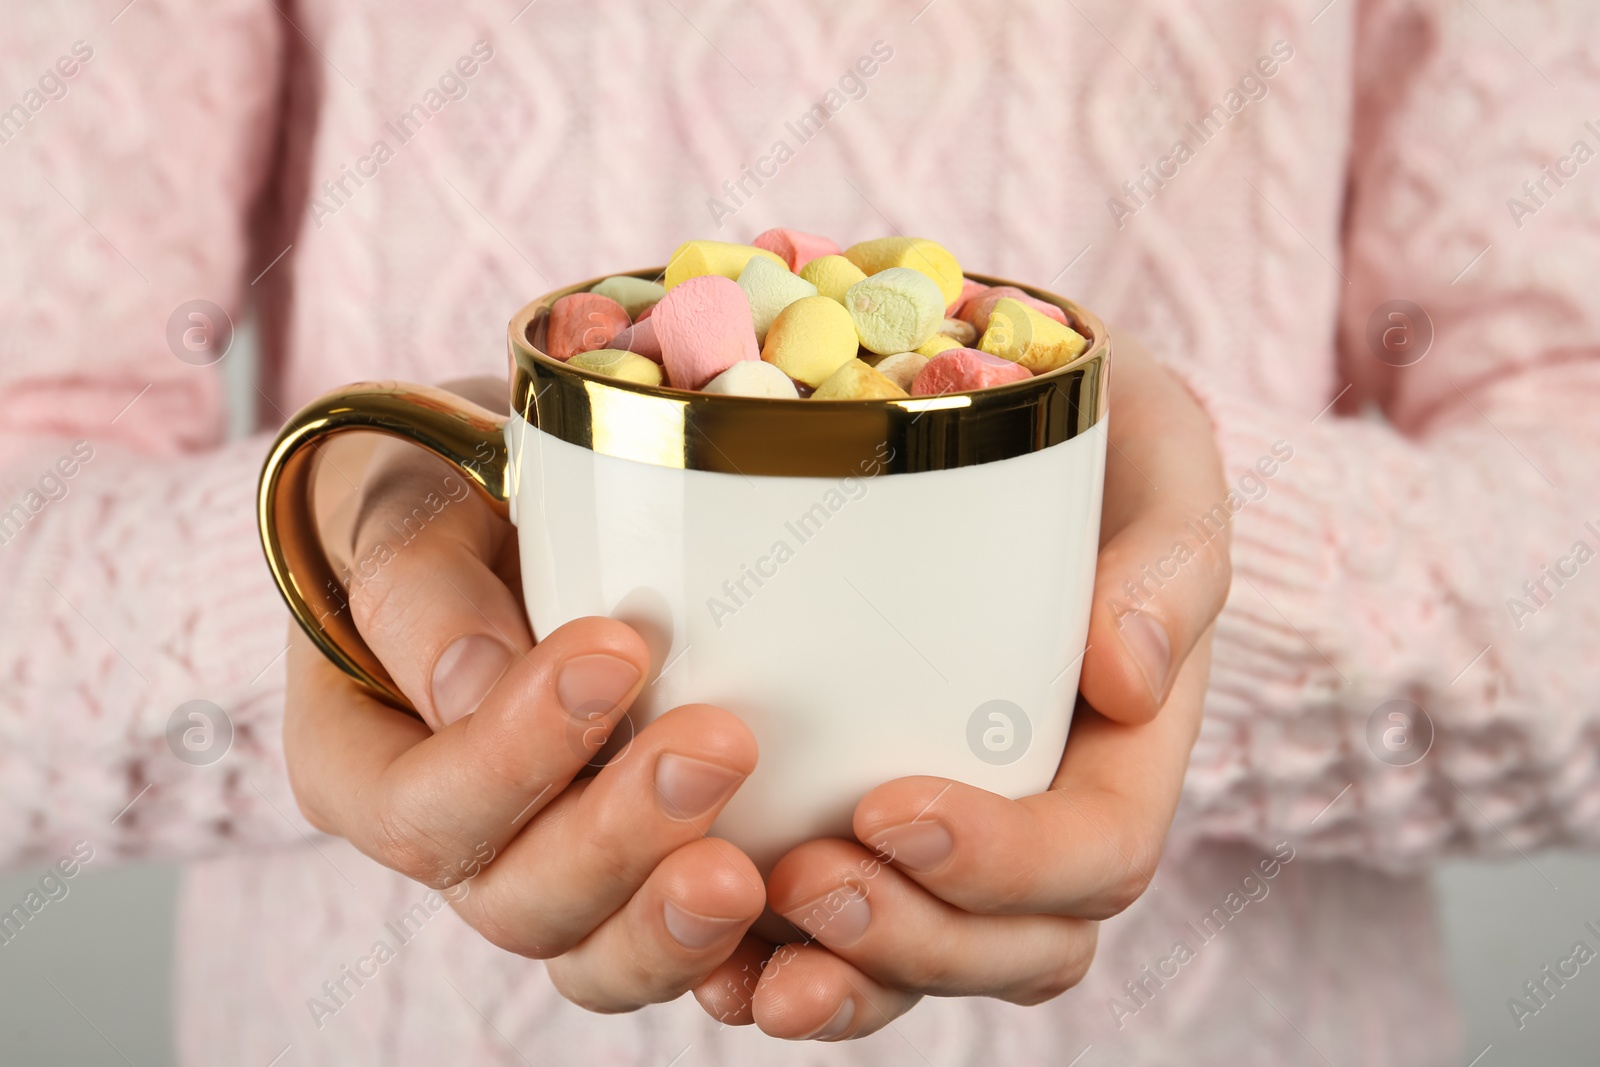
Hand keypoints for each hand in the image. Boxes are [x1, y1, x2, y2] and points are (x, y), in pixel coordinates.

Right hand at [282, 378, 764, 1011]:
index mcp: (362, 764)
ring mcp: (547, 870)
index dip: (512, 755)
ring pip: (594, 952)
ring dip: (673, 922)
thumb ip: (418, 581)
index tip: (616, 651)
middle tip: (719, 746)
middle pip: (514, 901)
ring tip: (749, 871)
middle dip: (617, 839)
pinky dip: (731, 948)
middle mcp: (452, 839)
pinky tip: (786, 906)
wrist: (520, 508)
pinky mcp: (637, 877)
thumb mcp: (405, 504)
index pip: (419, 807)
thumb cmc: (444, 497)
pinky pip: (676, 951)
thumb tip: (474, 680)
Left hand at [691, 335, 1231, 1038]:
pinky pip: (829, 937)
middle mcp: (1042, 816)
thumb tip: (1130, 677)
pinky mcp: (856, 823)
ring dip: (840, 980)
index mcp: (1122, 749)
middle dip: (910, 941)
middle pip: (1010, 945)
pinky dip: (770, 964)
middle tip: (804, 880)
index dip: (1005, 865)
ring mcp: (951, 835)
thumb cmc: (1084, 438)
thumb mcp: (1151, 459)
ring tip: (745, 958)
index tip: (891, 805)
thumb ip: (1169, 558)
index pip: (1094, 855)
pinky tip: (707, 957)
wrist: (992, 399)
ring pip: (919, 966)